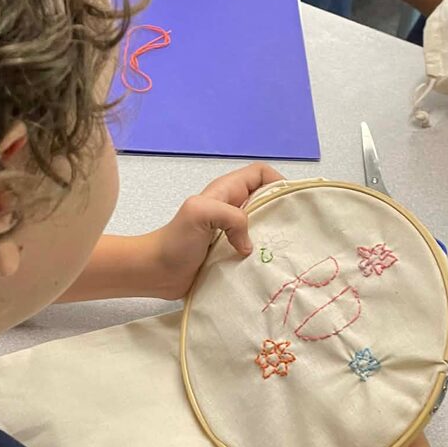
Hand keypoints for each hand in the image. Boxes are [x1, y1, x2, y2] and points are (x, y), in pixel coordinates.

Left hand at [138, 163, 283, 299]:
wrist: (156, 273)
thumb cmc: (174, 241)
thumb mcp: (200, 213)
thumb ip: (230, 217)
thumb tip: (248, 244)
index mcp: (227, 191)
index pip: (261, 173)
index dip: (278, 181)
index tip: (289, 203)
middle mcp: (232, 208)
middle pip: (267, 200)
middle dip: (281, 211)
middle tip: (291, 231)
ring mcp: (232, 232)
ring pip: (263, 226)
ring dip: (273, 236)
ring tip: (283, 251)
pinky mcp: (231, 253)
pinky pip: (255, 249)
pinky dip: (263, 255)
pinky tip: (268, 266)